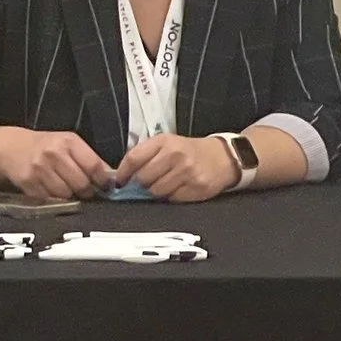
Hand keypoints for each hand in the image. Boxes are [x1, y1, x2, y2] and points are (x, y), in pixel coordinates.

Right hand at [0, 128, 114, 201]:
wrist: (13, 148)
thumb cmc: (45, 146)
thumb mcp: (69, 144)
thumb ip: (89, 158)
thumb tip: (109, 177)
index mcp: (68, 142)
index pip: (94, 166)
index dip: (103, 180)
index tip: (105, 186)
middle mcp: (54, 154)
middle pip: (81, 184)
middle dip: (86, 191)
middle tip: (85, 189)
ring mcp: (40, 169)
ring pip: (66, 195)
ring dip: (69, 195)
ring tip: (65, 186)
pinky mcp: (29, 183)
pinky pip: (50, 199)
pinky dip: (53, 198)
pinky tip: (50, 188)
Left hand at [116, 134, 239, 202]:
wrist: (221, 157)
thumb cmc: (188, 152)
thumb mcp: (166, 144)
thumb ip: (145, 155)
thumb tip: (122, 175)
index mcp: (164, 141)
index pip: (133, 158)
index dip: (123, 173)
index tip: (120, 181)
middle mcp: (175, 154)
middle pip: (142, 178)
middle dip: (141, 184)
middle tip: (148, 182)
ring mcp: (187, 171)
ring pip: (156, 191)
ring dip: (157, 191)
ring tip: (166, 183)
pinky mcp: (197, 187)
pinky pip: (172, 199)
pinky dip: (172, 197)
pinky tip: (178, 188)